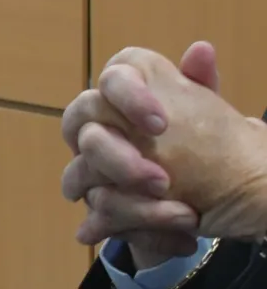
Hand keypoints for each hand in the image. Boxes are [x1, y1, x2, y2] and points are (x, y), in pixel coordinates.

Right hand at [104, 44, 266, 241]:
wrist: (204, 199)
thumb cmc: (201, 146)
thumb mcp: (205, 114)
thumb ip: (199, 83)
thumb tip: (201, 49)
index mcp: (122, 99)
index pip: (111, 81)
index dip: (129, 99)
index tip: (160, 124)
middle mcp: (97, 131)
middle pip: (82, 133)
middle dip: (118, 160)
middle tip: (161, 180)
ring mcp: (92, 173)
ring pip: (85, 184)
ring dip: (133, 205)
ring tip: (185, 216)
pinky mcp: (101, 211)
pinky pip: (105, 223)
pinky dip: (147, 233)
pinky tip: (183, 239)